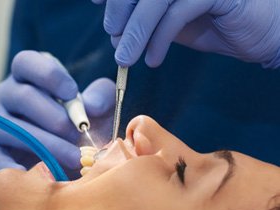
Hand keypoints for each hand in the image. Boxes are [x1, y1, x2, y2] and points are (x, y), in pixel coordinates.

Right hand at [0, 51, 114, 180]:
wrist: (55, 161)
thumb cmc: (77, 129)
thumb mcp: (95, 109)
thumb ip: (101, 97)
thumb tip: (92, 106)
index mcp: (28, 79)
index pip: (28, 63)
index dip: (50, 76)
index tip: (72, 93)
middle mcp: (4, 96)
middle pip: (25, 97)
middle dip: (57, 120)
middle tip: (79, 136)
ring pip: (15, 129)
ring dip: (49, 146)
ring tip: (75, 159)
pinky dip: (14, 168)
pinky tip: (35, 174)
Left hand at [92, 0, 279, 67]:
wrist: (257, 31)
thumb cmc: (214, 22)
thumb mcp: (172, 21)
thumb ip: (147, 19)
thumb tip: (115, 32)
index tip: (96, 4)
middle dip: (119, 9)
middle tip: (113, 36)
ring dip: (136, 30)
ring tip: (125, 58)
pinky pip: (178, 12)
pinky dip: (160, 38)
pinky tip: (153, 60)